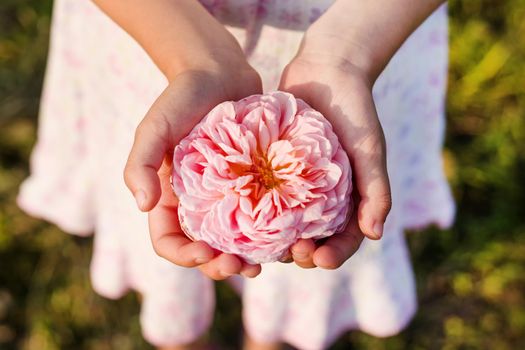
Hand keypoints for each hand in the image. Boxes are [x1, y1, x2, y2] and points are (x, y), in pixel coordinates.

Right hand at [124, 63, 263, 279]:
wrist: (219, 73)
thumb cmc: (182, 98)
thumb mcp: (154, 127)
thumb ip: (141, 164)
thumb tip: (143, 205)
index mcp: (169, 198)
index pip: (167, 241)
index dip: (183, 257)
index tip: (205, 253)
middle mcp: (197, 204)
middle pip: (203, 251)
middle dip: (219, 267)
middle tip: (242, 267)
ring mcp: (227, 197)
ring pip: (233, 242)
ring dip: (244, 259)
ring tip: (261, 264)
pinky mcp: (253, 185)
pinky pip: (259, 219)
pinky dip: (267, 235)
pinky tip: (282, 238)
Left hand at [278, 53, 391, 268]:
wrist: (327, 68)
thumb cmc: (355, 109)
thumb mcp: (369, 149)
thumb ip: (376, 190)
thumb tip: (375, 235)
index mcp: (351, 198)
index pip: (346, 238)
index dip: (335, 255)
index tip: (321, 260)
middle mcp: (324, 196)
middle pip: (313, 238)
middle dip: (304, 253)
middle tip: (292, 253)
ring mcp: (297, 184)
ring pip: (286, 224)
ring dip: (278, 240)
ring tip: (265, 245)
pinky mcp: (274, 168)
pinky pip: (265, 196)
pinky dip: (258, 211)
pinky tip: (244, 219)